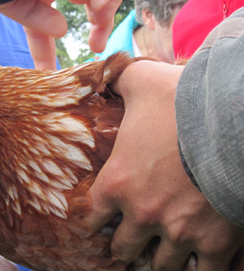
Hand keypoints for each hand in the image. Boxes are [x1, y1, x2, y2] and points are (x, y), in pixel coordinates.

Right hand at [0, 0, 122, 68]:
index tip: (49, 73)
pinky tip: (94, 7)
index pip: (51, 21)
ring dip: (106, 13)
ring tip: (95, 28)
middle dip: (99, 26)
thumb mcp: (15, 9)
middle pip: (91, 1)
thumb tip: (63, 31)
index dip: (48, 49)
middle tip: (95, 49)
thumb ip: (38, 22)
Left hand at [87, 60, 243, 269]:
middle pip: (124, 248)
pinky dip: (197, 269)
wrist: (233, 120)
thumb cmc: (182, 101)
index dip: (95, 222)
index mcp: (117, 183)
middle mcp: (142, 214)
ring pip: (160, 265)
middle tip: (128, 244)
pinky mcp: (215, 243)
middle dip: (125, 247)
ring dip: (157, 261)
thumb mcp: (141, 82)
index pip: (92, 218)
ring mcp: (178, 233)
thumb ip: (117, 79)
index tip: (100, 223)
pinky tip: (194, 263)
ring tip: (158, 258)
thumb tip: (104, 72)